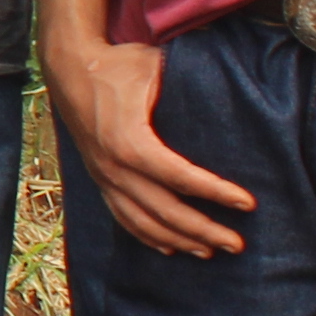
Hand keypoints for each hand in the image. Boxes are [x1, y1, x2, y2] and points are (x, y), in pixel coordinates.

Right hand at [41, 30, 252, 258]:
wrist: (68, 68)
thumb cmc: (117, 65)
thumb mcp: (153, 67)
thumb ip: (186, 85)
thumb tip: (232, 89)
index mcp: (130, 142)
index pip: (181, 178)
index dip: (216, 193)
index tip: (248, 203)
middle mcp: (114, 168)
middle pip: (165, 211)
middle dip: (204, 230)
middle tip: (237, 243)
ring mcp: (104, 177)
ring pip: (144, 222)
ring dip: (179, 240)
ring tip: (210, 250)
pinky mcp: (100, 179)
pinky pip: (123, 218)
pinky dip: (147, 236)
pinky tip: (169, 248)